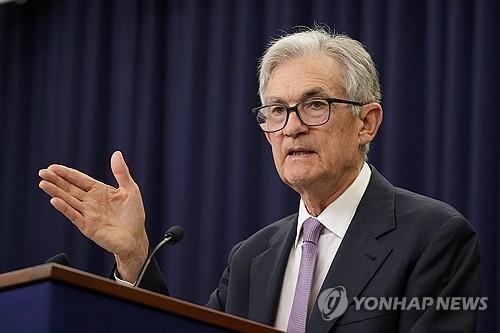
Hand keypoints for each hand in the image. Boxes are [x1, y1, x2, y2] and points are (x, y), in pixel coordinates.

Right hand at [38, 151, 148, 281]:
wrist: (136, 238)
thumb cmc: (133, 215)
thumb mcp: (130, 189)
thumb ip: (121, 172)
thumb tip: (117, 154)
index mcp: (99, 191)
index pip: (79, 179)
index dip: (66, 173)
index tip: (53, 167)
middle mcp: (90, 202)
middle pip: (70, 189)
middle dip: (56, 180)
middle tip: (42, 173)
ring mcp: (88, 214)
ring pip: (69, 201)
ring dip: (56, 192)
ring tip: (44, 184)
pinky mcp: (88, 227)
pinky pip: (75, 216)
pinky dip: (65, 208)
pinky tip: (55, 201)